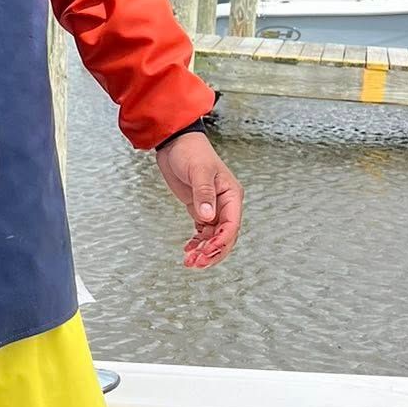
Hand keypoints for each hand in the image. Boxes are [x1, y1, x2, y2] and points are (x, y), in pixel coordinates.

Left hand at [155, 135, 242, 267]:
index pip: (232, 225)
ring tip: (190, 262)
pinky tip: (188, 250)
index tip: (207, 250)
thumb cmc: (191, 151)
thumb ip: (203, 194)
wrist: (175, 143)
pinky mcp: (200, 208)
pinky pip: (203, 232)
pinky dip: (197, 243)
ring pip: (214, 237)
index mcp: (231, 195)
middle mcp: (225, 204)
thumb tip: (208, 217)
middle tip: (196, 263)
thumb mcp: (198, 170)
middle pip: (225, 236)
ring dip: (204, 251)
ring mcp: (213, 207)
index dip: (221, 241)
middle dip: (212, 252)